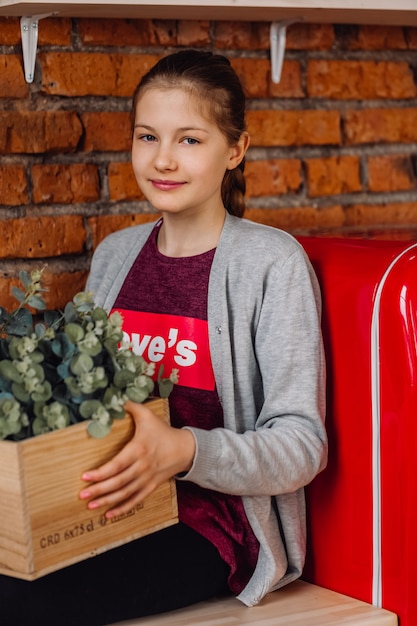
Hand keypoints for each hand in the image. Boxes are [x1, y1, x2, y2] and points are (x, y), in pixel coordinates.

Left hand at [79, 400, 194, 518]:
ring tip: (91, 505)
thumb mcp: (147, 415)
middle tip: (82, 495)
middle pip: (119, 481)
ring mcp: (147, 478)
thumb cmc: (163, 431)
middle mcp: (142, 467)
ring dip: (108, 501)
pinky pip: (135, 500)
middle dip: (99, 489)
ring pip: (125, 493)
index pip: (117, 464)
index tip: (85, 476)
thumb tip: (115, 398)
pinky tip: (109, 514)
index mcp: (139, 449)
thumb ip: (130, 406)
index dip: (101, 472)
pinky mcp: (151, 486)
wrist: (185, 449)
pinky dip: (122, 508)